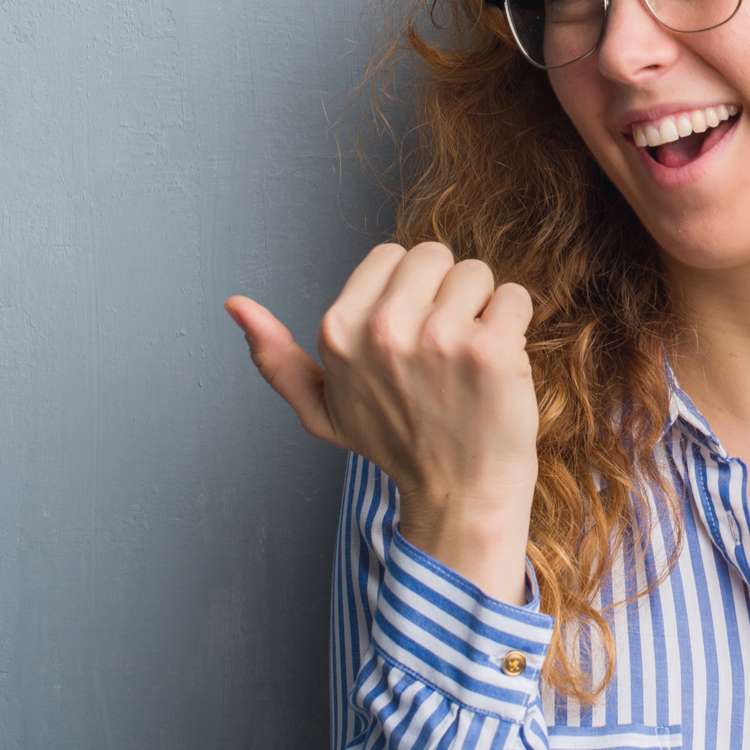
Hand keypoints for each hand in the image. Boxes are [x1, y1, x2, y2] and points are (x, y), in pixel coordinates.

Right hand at [224, 242, 539, 601]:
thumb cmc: (395, 447)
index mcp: (339, 331)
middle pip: (435, 255)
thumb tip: (234, 303)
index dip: (410, 292)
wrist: (457, 495)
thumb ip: (277, 358)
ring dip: (484, 309)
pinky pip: (515, 296)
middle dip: (446, 293)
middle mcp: (383, 329)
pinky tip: (500, 363)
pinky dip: (515, 323)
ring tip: (471, 359)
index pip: (391, 255)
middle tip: (445, 349)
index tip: (411, 338)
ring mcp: (438, 338)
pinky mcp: (490, 349)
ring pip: (477, 272)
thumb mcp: (321, 410)